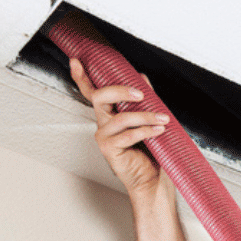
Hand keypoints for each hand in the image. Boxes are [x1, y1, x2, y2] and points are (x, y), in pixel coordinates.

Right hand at [69, 58, 170, 200]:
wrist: (153, 179)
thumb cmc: (150, 152)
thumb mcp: (148, 120)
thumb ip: (144, 99)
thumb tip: (141, 78)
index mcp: (109, 114)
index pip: (92, 93)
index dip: (82, 78)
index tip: (77, 61)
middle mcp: (103, 123)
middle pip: (100, 97)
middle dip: (120, 91)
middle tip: (141, 94)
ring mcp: (104, 136)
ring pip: (120, 118)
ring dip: (145, 116)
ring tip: (163, 120)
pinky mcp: (109, 150)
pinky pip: (128, 135)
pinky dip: (146, 131)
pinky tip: (159, 130)